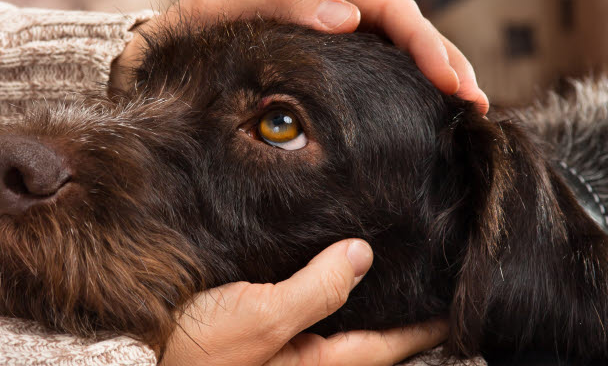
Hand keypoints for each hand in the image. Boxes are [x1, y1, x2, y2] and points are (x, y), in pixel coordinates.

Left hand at [111, 0, 487, 113]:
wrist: (169, 52)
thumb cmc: (194, 31)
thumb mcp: (224, 7)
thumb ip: (280, 2)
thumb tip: (347, 19)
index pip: (389, 9)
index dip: (424, 43)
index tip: (447, 82)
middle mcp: (333, 4)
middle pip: (407, 27)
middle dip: (445, 60)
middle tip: (472, 102)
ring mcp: (335, 32)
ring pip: (400, 48)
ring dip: (438, 72)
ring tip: (466, 108)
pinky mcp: (330, 60)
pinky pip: (379, 66)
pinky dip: (409, 85)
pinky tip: (428, 109)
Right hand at [160, 239, 447, 365]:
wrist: (149, 341)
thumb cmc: (200, 350)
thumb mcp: (260, 318)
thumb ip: (315, 290)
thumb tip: (361, 255)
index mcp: (324, 362)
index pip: (396, 341)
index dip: (432, 318)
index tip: (462, 284)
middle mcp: (315, 357)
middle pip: (376, 330)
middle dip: (406, 299)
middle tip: (434, 260)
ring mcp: (295, 346)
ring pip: (348, 317)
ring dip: (370, 290)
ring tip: (394, 256)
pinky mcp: (271, 331)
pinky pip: (316, 308)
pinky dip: (333, 285)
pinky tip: (331, 260)